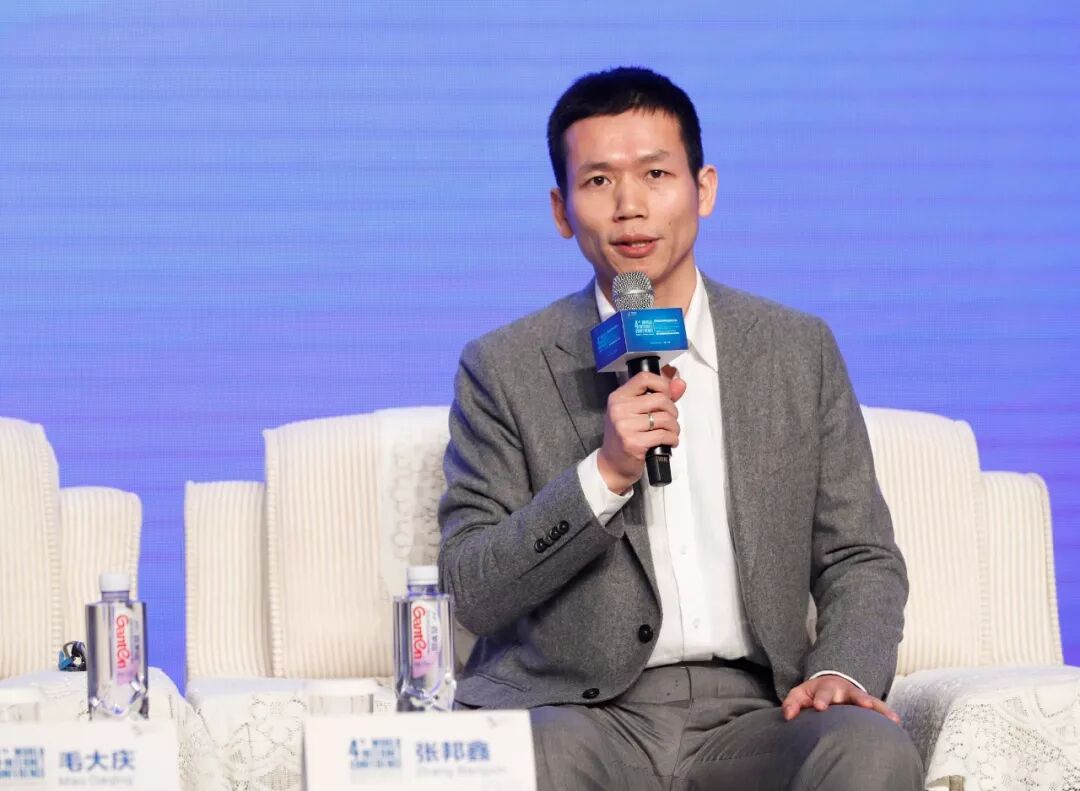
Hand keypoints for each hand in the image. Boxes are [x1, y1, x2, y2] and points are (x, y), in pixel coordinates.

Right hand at [597, 366, 685, 493]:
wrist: (612, 464)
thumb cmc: (626, 436)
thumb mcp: (636, 412)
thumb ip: (659, 395)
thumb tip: (680, 383)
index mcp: (618, 397)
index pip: (644, 378)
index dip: (662, 384)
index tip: (667, 395)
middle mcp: (619, 409)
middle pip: (660, 399)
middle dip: (672, 411)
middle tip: (669, 421)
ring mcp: (625, 426)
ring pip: (665, 418)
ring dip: (674, 427)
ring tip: (670, 432)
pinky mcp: (634, 443)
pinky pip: (664, 435)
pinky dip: (672, 439)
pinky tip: (669, 442)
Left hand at [781, 675, 900, 724]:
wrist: (829, 684)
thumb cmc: (812, 694)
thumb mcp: (799, 694)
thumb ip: (792, 704)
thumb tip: (788, 716)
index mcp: (825, 688)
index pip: (822, 693)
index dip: (821, 699)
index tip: (819, 707)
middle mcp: (844, 691)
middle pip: (850, 694)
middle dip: (857, 698)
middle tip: (865, 704)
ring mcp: (856, 696)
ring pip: (869, 700)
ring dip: (878, 707)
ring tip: (890, 717)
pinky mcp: (866, 704)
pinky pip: (879, 708)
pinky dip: (886, 713)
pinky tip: (896, 722)